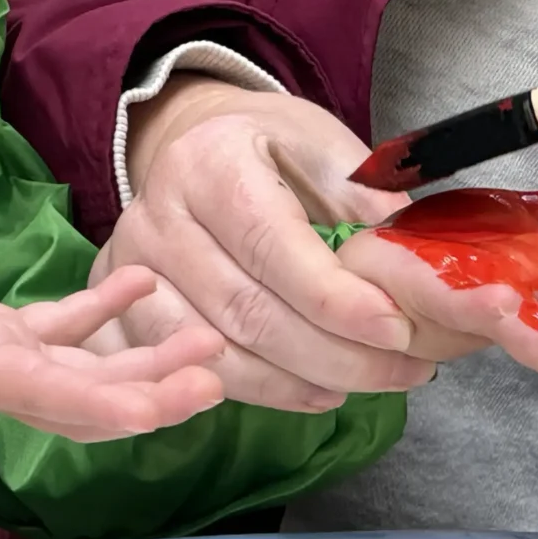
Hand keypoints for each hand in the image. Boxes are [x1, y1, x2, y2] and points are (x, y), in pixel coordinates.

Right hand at [0, 266, 224, 500]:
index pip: (62, 396)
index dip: (126, 401)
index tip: (185, 396)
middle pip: (95, 392)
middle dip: (161, 386)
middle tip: (227, 365)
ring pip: (88, 365)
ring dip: (148, 354)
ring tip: (209, 331)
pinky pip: (58, 328)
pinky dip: (101, 308)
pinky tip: (141, 277)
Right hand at [97, 76, 433, 410]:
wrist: (196, 147)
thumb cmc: (268, 149)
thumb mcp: (322, 146)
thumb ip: (364, 199)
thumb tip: (413, 265)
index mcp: (209, 163)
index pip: (271, 244)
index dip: (336, 298)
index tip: (397, 328)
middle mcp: (157, 217)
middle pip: (247, 310)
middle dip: (336, 353)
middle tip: (406, 369)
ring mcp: (130, 271)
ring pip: (219, 353)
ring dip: (302, 382)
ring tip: (368, 384)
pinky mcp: (125, 314)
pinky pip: (193, 372)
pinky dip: (261, 392)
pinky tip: (314, 391)